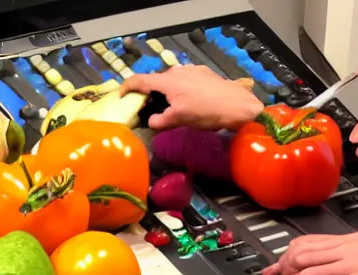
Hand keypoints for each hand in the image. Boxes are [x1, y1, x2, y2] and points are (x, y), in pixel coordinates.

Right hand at [119, 65, 263, 130]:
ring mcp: (191, 70)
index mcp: (166, 81)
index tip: (120, 96)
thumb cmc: (205, 112)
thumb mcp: (178, 119)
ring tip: (171, 107)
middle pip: (156, 81)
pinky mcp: (204, 73)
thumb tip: (151, 121)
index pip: (139, 80)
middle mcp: (177, 71)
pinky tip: (189, 101)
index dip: (126, 87)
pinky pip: (185, 80)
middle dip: (149, 94)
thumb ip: (159, 121)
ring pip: (171, 80)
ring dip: (166, 92)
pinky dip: (180, 89)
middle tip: (149, 109)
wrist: (237, 106)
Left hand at [262, 231, 357, 274]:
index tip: (271, 270)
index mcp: (339, 242)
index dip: (282, 259)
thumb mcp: (357, 240)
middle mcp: (340, 252)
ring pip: (312, 272)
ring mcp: (350, 265)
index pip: (301, 246)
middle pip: (301, 259)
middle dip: (282, 273)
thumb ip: (335, 247)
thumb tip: (314, 251)